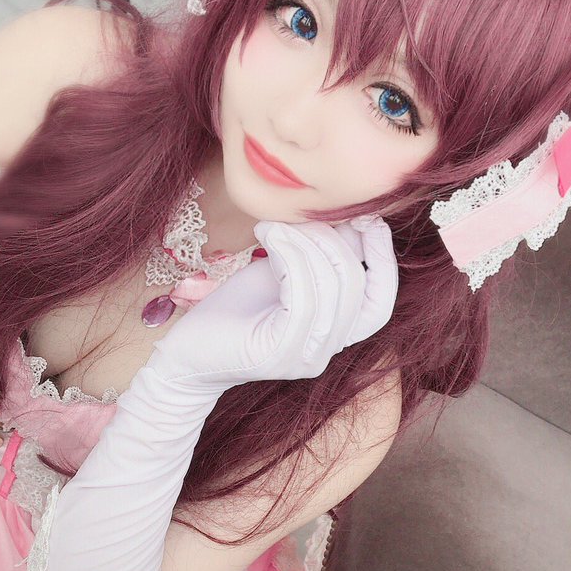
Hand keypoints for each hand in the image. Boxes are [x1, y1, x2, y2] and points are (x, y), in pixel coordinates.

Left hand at [153, 215, 398, 389]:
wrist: (187, 352)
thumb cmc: (233, 310)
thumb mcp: (283, 274)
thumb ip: (318, 255)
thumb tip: (349, 217)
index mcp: (334, 332)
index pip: (380, 301)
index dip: (383, 258)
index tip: (369, 219)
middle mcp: (326, 349)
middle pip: (356, 285)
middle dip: (333, 239)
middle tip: (298, 214)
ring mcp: (306, 356)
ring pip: (332, 288)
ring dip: (306, 243)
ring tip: (276, 224)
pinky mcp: (281, 353)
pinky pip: (303, 297)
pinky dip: (290, 257)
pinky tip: (269, 236)